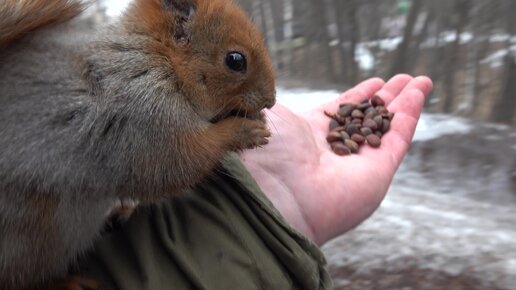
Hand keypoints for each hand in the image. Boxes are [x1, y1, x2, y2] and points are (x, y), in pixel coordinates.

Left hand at [240, 74, 432, 244]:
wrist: (272, 189)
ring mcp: (358, 162)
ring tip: (421, 81)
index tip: (375, 82)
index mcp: (308, 135)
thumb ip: (273, 95)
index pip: (341, 112)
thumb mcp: (267, 113)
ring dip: (406, 103)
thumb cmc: (264, 149)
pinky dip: (410, 115)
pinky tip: (418, 93)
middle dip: (387, 98)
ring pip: (388, 127)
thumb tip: (264, 82)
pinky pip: (398, 138)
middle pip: (369, 119)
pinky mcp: (378, 172)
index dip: (359, 96)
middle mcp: (335, 150)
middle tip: (406, 79)